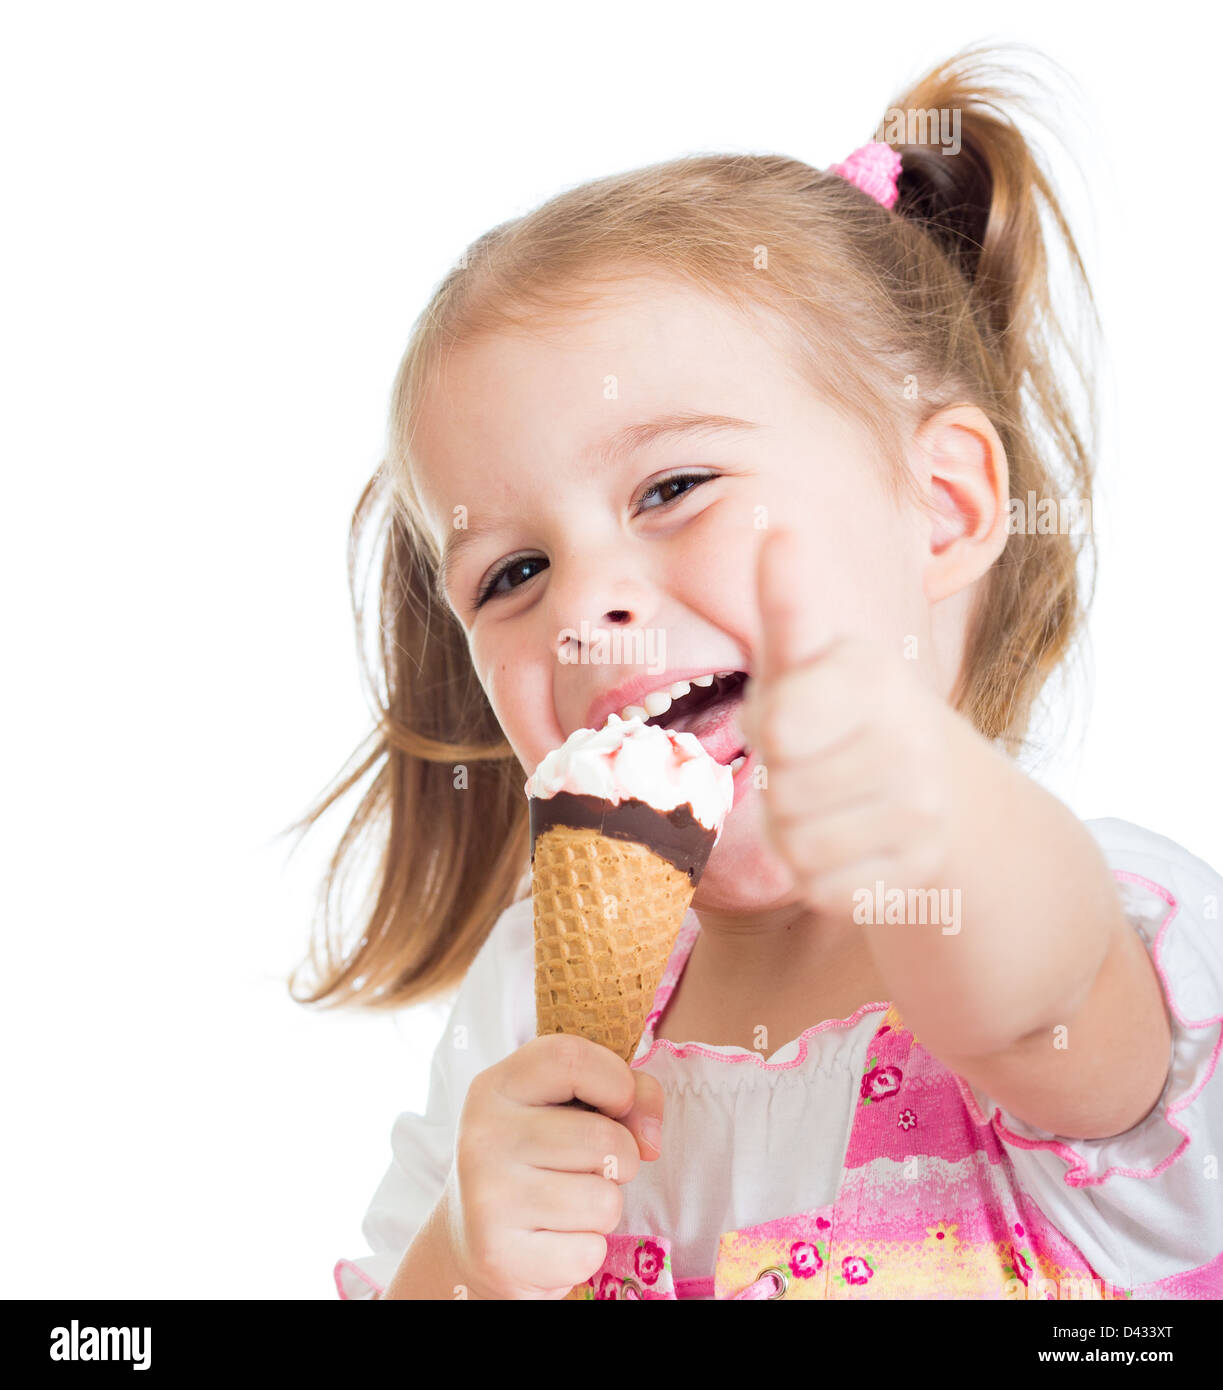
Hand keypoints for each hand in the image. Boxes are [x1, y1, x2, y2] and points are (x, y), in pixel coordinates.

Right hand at [442, 1033, 662, 1299]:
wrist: (474, 1239)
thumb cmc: (540, 1158)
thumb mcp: (569, 1106)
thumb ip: (625, 1093)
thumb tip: (649, 1141)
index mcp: (496, 1086)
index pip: (570, 1058)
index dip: (616, 1080)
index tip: (618, 1105)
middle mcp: (484, 1136)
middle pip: (603, 1139)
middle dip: (621, 1158)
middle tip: (589, 1165)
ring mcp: (488, 1198)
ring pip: (604, 1200)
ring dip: (603, 1205)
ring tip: (567, 1202)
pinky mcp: (501, 1256)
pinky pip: (590, 1251)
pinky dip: (585, 1249)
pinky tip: (551, 1239)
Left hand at [738, 527, 956, 918]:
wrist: (940, 785)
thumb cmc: (843, 707)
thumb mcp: (810, 653)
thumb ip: (785, 601)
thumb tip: (779, 530)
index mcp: (872, 676)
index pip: (778, 726)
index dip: (770, 727)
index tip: (792, 714)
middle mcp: (910, 741)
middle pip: (780, 793)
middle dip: (777, 785)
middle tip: (810, 766)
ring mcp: (923, 811)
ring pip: (798, 848)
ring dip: (792, 833)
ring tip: (824, 803)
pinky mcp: (921, 869)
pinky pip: (825, 889)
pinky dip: (819, 875)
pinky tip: (848, 843)